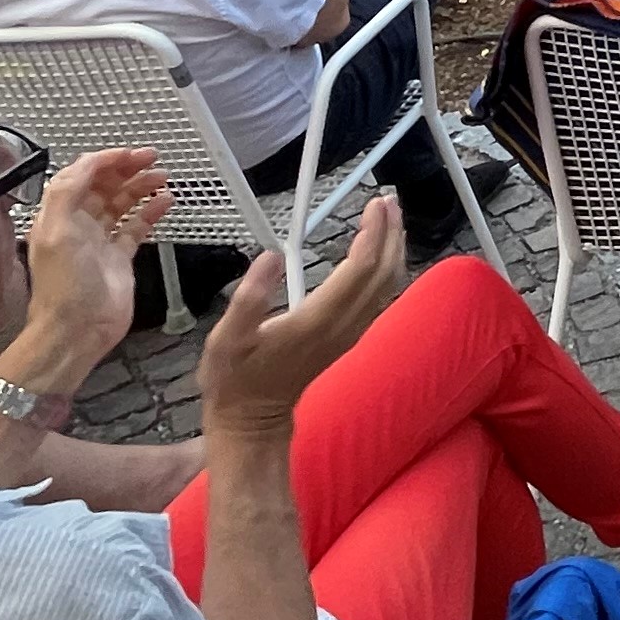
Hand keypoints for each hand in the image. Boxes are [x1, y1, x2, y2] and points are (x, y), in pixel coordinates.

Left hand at [14, 147, 167, 371]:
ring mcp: (101, 241)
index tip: (131, 154)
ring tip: (163, 176)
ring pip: (122, 203)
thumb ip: (68, 191)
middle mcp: (79, 224)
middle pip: (103, 186)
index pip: (81, 175)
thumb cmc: (65, 282)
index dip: (105, 160)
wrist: (77, 330)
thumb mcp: (56, 230)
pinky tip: (166, 202)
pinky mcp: (120, 258)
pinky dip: (151, 212)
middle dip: (126, 169)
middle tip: (152, 158)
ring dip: (141, 187)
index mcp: (59, 215)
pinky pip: (136, 227)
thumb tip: (90, 162)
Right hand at [198, 196, 408, 436]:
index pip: (359, 269)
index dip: (372, 234)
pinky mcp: (348, 336)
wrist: (252, 419)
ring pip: (387, 286)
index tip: (374, 204)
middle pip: (382, 273)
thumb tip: (269, 258)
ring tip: (391, 216)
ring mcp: (349, 333)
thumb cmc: (235, 379)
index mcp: (316, 320)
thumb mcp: (226, 339)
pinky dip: (386, 268)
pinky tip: (381, 252)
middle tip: (389, 199)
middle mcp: (342, 326)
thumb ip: (248, 299)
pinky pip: (380, 297)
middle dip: (390, 233)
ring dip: (393, 248)